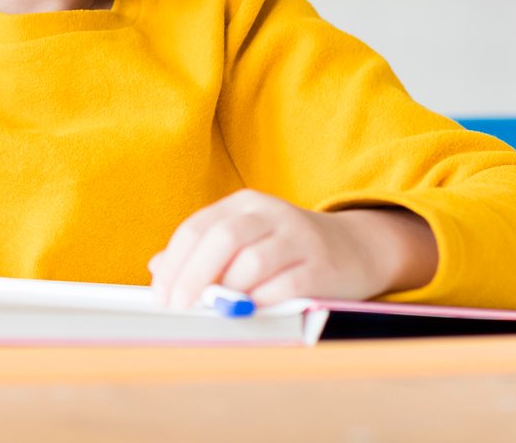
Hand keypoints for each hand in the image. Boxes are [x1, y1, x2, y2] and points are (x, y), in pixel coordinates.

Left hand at [148, 189, 437, 308]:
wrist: (357, 249)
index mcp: (244, 204)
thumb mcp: (245, 240)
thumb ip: (204, 251)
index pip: (197, 227)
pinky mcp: (322, 265)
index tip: (160, 293)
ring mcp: (298, 237)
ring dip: (227, 290)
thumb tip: (158, 268)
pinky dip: (261, 301)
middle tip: (178, 306)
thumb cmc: (287, 250)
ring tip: (216, 309)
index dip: (174, 262)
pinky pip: (285, 284)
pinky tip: (250, 311)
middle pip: (221, 239)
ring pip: (252, 261)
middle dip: (192, 275)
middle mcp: (270, 213)